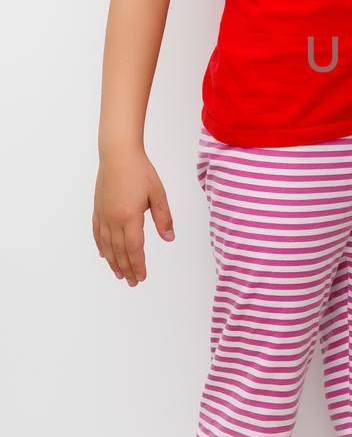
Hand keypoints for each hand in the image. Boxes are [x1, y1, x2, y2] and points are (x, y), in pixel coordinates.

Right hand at [93, 146, 175, 284]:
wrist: (117, 154)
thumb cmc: (140, 171)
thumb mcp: (158, 193)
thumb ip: (164, 218)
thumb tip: (169, 238)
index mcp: (130, 216)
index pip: (134, 248)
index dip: (138, 264)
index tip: (142, 277)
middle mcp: (113, 219)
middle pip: (119, 251)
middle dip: (127, 268)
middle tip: (132, 282)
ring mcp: (103, 214)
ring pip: (106, 245)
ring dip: (113, 262)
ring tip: (119, 274)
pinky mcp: (97, 209)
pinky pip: (97, 233)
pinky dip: (101, 246)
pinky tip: (104, 254)